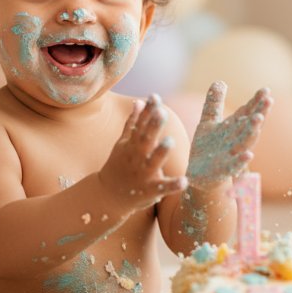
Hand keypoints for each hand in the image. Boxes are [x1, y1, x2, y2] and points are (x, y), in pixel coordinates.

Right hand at [99, 94, 187, 210]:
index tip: (155, 97)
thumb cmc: (118, 166)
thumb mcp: (123, 144)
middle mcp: (136, 157)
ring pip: (153, 162)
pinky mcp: (149, 190)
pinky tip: (184, 181)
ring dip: (161, 152)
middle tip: (162, 113)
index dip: (148, 111)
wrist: (107, 196)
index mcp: (132, 144)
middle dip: (153, 127)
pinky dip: (172, 185)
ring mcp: (143, 174)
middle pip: (145, 140)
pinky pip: (162, 188)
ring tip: (169, 141)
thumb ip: (133, 123)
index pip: (140, 124)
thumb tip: (139, 100)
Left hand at [187, 82, 272, 189]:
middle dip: (259, 113)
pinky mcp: (223, 171)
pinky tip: (248, 155)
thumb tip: (220, 81)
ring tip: (259, 119)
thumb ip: (214, 103)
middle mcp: (236, 140)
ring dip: (252, 131)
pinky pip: (234, 166)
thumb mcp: (208, 122)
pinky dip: (241, 161)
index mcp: (233, 128)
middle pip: (250, 125)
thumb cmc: (207, 148)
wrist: (197, 174)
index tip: (265, 89)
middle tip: (269, 99)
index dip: (256, 102)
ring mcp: (231, 155)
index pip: (247, 112)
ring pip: (245, 142)